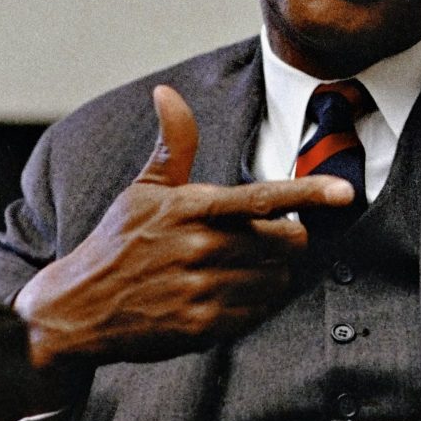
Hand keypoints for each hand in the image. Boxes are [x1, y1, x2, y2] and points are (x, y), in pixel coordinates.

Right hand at [14, 85, 352, 368]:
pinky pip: (257, 313)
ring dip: (270, 273)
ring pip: (276, 280)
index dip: (309, 194)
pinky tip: (228, 294)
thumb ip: (173, 144)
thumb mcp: (143, 189)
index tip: (345, 192)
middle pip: (285, 243)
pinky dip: (254, 303)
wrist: (75, 310)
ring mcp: (202, 290)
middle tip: (263, 239)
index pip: (262, 197)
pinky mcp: (202, 328)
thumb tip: (167, 92)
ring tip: (237, 268)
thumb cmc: (117, 241)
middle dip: (286, 240)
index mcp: (192, 209)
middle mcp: (200, 248)